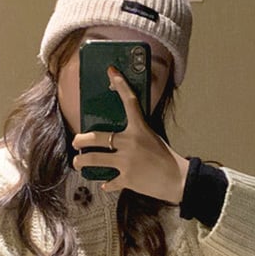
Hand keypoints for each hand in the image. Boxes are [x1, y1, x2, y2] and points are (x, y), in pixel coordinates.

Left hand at [72, 67, 189, 203]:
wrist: (178, 180)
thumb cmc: (167, 158)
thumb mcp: (152, 138)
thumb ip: (137, 134)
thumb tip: (119, 135)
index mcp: (139, 129)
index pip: (130, 102)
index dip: (121, 85)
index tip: (111, 72)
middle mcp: (130, 143)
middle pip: (97, 138)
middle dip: (81, 140)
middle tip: (76, 141)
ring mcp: (127, 162)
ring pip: (95, 159)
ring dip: (82, 162)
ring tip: (78, 163)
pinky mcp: (127, 179)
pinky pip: (110, 181)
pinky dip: (107, 183)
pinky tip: (105, 183)